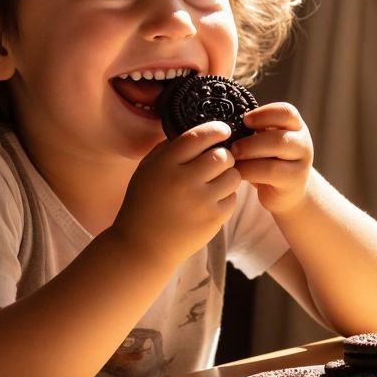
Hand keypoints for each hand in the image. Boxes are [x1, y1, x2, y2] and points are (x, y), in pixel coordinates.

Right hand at [109, 121, 240, 261]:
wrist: (143, 247)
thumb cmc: (143, 205)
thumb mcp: (147, 170)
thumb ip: (168, 149)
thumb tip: (196, 133)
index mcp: (165, 164)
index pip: (198, 137)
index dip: (215, 130)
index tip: (223, 130)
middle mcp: (184, 180)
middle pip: (222, 155)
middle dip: (223, 155)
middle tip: (217, 161)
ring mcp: (201, 201)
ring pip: (233, 175)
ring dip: (228, 175)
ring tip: (215, 182)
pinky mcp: (213, 219)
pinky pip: (233, 198)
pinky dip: (226, 197)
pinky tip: (211, 201)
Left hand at [231, 102, 312, 214]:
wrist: (288, 192)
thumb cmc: (270, 161)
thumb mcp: (266, 142)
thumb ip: (256, 131)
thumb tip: (225, 123)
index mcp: (295, 126)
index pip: (286, 112)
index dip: (264, 114)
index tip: (245, 120)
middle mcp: (303, 142)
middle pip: (279, 136)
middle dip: (251, 141)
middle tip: (232, 147)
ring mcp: (301, 163)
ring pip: (276, 154)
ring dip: (249, 154)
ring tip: (233, 159)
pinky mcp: (294, 181)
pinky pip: (270, 172)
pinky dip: (249, 170)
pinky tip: (237, 172)